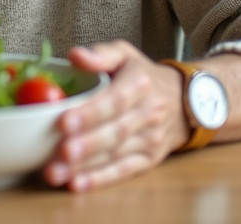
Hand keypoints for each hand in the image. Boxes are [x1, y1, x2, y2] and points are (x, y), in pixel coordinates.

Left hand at [44, 40, 185, 192]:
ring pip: (117, 155)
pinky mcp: (149, 160)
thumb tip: (74, 55)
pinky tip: (77, 185)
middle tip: (60, 152)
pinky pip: (124, 172)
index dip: (90, 113)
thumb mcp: (124, 55)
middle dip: (87, 144)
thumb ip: (99, 55)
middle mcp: (149, 112)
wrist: (184, 100)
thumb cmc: (142, 76)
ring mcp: (151, 139)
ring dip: (85, 166)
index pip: (115, 100)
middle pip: (116, 132)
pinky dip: (100, 180)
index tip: (63, 122)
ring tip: (56, 172)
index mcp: (139, 83)